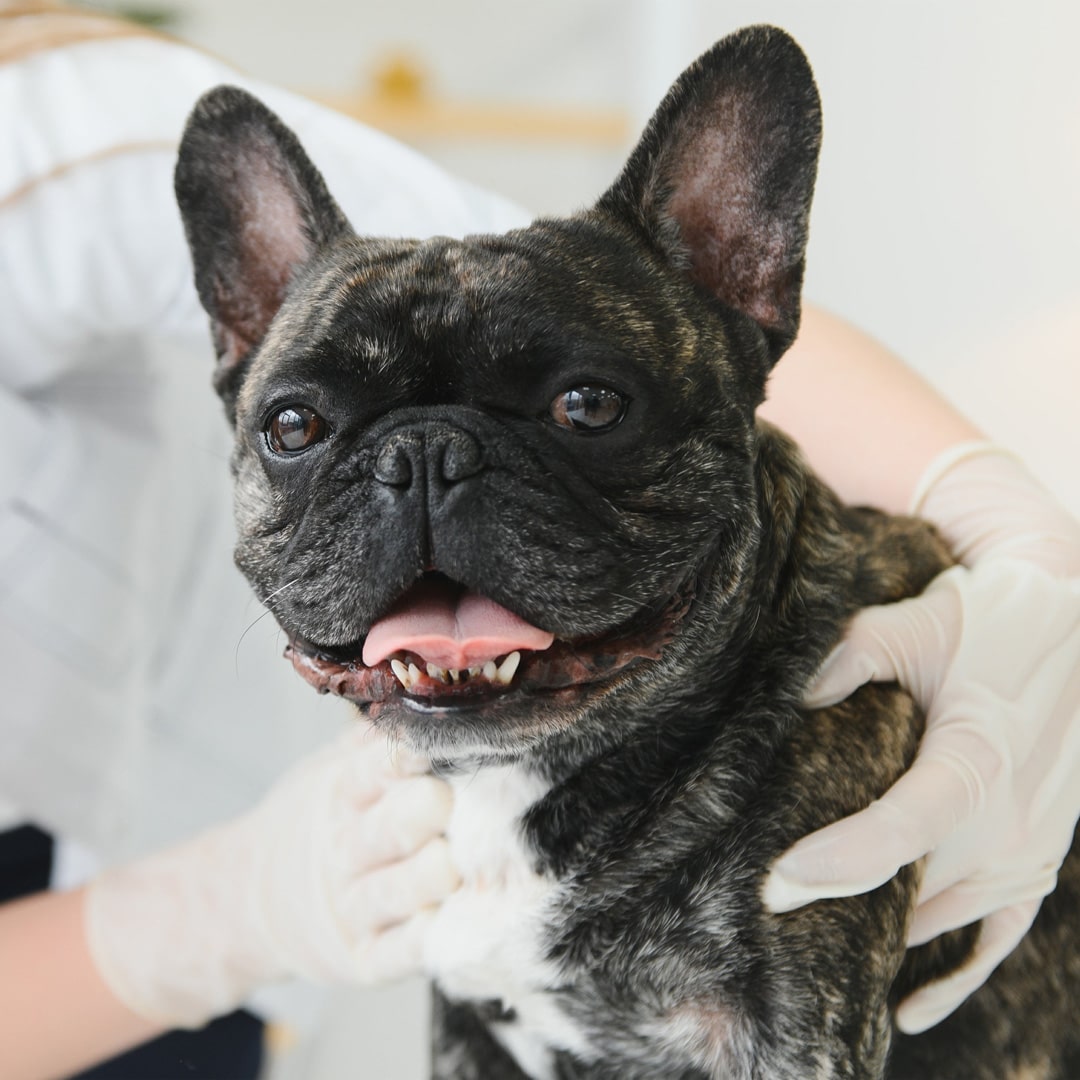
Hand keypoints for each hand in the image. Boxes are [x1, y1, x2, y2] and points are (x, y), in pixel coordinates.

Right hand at [85, 724, 458, 1027]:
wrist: (249, 899)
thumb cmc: (320, 818)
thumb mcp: (329, 769)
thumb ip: (373, 737)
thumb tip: (421, 687)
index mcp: (340, 793)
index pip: (377, 767)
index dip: (412, 753)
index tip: (445, 741)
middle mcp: (347, 849)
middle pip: (392, 828)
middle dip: (429, 810)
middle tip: (454, 800)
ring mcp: (354, 907)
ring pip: (401, 890)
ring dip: (435, 874)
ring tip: (457, 860)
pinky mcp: (364, 959)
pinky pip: (401, 952)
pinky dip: (429, 938)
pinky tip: (454, 919)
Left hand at [762, 446, 1079, 1033]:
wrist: (1073, 624)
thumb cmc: (989, 621)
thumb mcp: (916, 622)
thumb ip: (850, 655)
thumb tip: (794, 698)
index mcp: (979, 758)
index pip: (903, 830)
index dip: (838, 862)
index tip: (775, 884)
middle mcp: (1012, 820)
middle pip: (912, 886)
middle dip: (838, 899)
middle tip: (767, 901)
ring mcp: (1031, 851)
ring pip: (942, 917)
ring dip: (881, 928)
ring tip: (811, 930)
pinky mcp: (1040, 864)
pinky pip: (998, 940)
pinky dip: (956, 978)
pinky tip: (908, 1009)